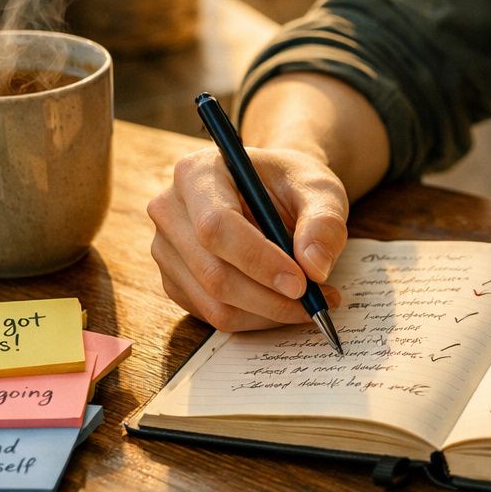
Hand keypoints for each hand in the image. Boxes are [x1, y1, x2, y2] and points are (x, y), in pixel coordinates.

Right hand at [148, 146, 344, 330]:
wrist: (274, 191)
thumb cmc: (293, 184)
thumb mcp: (321, 189)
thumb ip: (324, 222)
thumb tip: (314, 268)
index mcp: (197, 173)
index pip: (216, 226)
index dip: (258, 260)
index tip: (302, 283)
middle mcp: (170, 210)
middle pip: (212, 272)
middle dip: (269, 298)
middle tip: (317, 301)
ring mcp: (167, 249)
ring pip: (214, 303)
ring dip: (268, 313)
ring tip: (312, 302)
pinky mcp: (175, 281)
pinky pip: (214, 316)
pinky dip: (256, 318)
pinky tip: (285, 302)